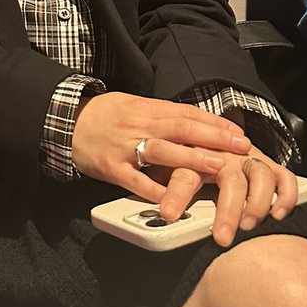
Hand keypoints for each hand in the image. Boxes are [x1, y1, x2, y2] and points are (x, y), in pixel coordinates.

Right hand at [71, 92, 250, 199]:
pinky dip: (155, 190)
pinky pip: (135, 180)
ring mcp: (124, 147)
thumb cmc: (104, 115)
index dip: (214, 123)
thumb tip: (199, 125)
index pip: (186, 113)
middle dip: (213, 138)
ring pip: (161, 151)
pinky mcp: (110, 167)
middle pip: (180, 128)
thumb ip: (162, 117)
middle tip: (241, 147)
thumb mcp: (133, 106)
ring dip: (191, 159)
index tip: (239, 133)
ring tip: (218, 167)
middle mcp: (138, 125)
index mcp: (146, 109)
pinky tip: (174, 199)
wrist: (65, 120)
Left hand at [157, 147, 298, 246]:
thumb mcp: (163, 167)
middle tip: (221, 237)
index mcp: (193, 152)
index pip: (185, 173)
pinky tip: (277, 213)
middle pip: (229, 179)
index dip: (177, 194)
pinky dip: (285, 194)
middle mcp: (224, 154)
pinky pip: (283, 177)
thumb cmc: (182, 156)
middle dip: (227, 210)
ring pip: (259, 175)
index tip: (168, 215)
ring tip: (248, 225)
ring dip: (256, 202)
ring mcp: (248, 157)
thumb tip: (137, 212)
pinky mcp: (267, 163)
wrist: (208, 134)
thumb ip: (155, 185)